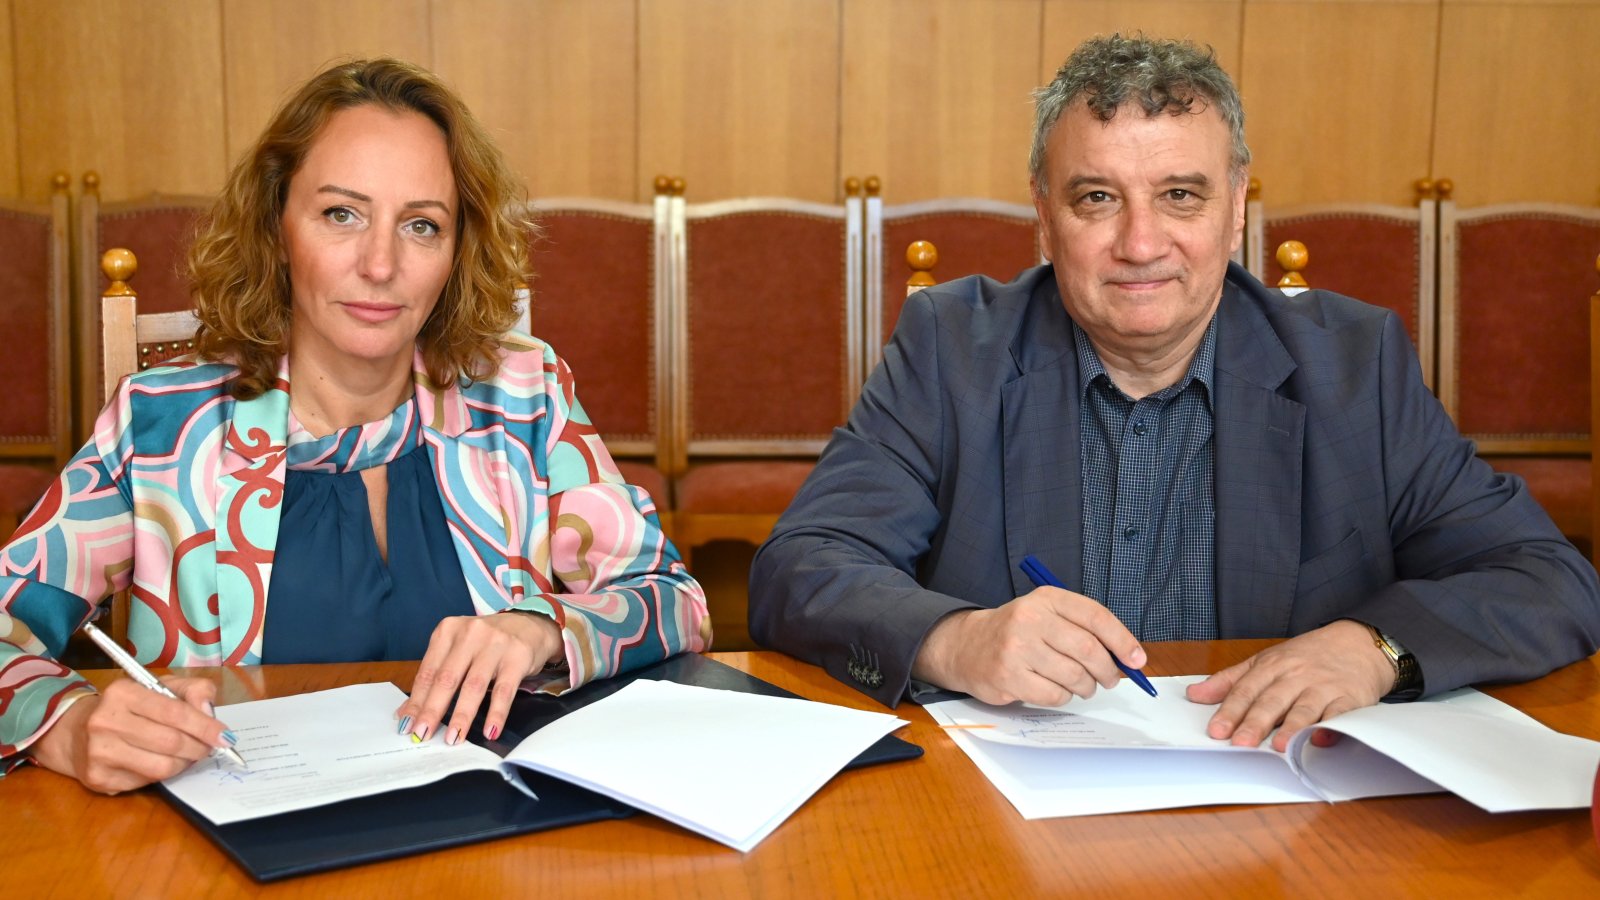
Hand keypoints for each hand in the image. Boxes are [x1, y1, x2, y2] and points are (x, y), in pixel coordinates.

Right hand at [27, 676, 227, 793]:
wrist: (76, 732)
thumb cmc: (128, 708)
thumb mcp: (160, 687)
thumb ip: (192, 691)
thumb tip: (209, 711)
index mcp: (122, 692)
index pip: (175, 712)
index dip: (205, 727)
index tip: (225, 737)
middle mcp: (105, 721)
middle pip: (171, 742)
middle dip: (198, 748)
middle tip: (207, 748)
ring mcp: (98, 752)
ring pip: (162, 767)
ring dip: (183, 764)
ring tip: (185, 755)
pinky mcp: (98, 778)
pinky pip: (146, 782)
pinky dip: (161, 775)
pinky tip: (156, 762)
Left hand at [397, 612, 562, 745]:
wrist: (531, 624)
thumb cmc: (488, 642)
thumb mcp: (459, 650)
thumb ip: (437, 676)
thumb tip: (409, 712)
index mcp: (448, 631)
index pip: (428, 672)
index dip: (416, 701)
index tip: (407, 725)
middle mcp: (470, 634)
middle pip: (447, 678)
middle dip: (432, 710)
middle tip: (423, 734)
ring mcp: (495, 644)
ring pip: (474, 686)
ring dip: (462, 716)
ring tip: (454, 738)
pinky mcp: (518, 657)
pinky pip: (504, 690)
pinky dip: (496, 713)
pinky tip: (490, 731)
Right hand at [912, 586, 1145, 706]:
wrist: (966, 645)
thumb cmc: (1018, 632)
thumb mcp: (1047, 615)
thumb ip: (1084, 629)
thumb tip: (1127, 658)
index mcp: (1046, 599)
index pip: (1095, 616)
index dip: (1122, 640)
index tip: (1137, 659)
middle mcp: (1030, 619)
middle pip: (1088, 650)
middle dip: (1108, 671)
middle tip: (1109, 679)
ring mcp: (1017, 648)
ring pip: (1074, 677)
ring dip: (1086, 687)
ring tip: (1080, 685)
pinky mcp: (1008, 676)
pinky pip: (1055, 695)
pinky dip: (1063, 697)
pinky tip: (1054, 688)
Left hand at [1185, 620, 1393, 751]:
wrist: (1358, 643)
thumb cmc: (1306, 656)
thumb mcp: (1264, 661)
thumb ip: (1230, 680)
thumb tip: (1194, 694)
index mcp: (1271, 666)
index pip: (1246, 690)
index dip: (1230, 710)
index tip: (1216, 730)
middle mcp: (1296, 676)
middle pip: (1272, 700)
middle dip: (1255, 722)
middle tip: (1241, 743)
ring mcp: (1324, 686)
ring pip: (1305, 708)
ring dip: (1292, 727)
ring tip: (1279, 746)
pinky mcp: (1350, 698)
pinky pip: (1341, 713)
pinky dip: (1332, 726)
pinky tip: (1321, 739)